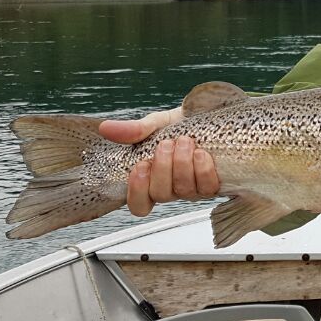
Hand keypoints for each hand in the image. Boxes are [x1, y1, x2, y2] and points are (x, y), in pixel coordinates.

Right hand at [98, 109, 219, 216]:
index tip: (141, 166)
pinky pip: (207, 188)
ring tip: (184, 142)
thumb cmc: (183, 124)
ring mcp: (194, 187)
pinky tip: (201, 153)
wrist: (211, 116)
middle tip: (166, 144)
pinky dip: (203, 169)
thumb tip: (105, 128)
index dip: (137, 191)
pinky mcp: (214, 184)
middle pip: (160, 195)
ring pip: (183, 192)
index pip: (139, 204)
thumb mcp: (156, 124)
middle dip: (162, 168)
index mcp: (153, 178)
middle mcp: (172, 187)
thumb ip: (133, 130)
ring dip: (182, 165)